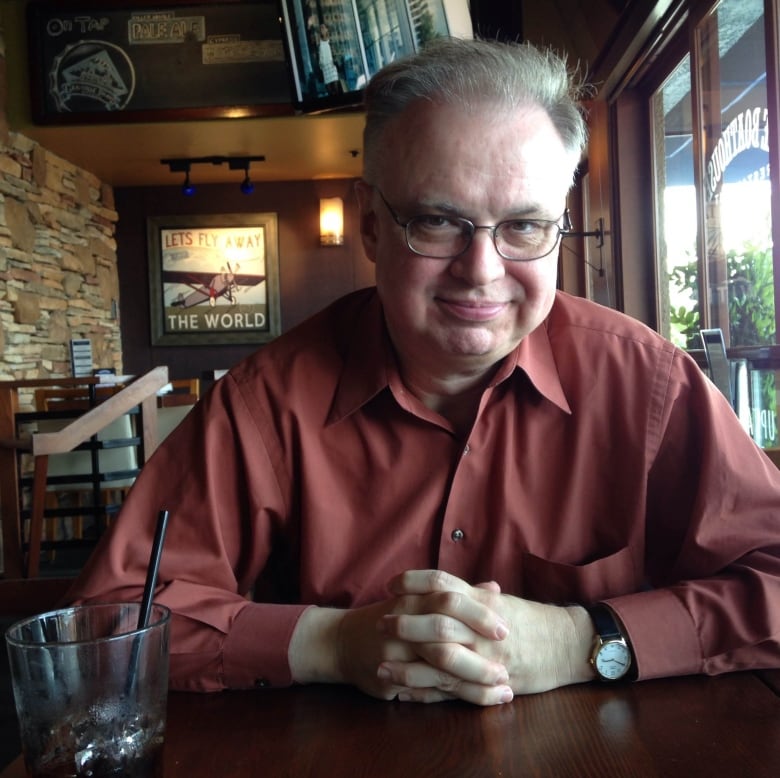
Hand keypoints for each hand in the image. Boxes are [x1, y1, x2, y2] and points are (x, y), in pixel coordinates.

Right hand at [288, 582, 510, 703]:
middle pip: (445, 629)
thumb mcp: (418, 599)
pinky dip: (456, 695)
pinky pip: (429, 689)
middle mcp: (404, 622)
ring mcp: (396, 651)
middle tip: (509, 656)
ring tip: (504, 686)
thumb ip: (458, 595)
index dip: (479, 613)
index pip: (450, 598)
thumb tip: (495, 589)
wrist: (342, 641)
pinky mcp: (391, 677)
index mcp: (413, 599)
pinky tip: (480, 700)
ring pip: (440, 664)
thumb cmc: (389, 617)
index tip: (506, 626)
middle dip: (480, 645)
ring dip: (475, 677)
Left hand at [377, 570, 594, 701]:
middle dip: (404, 623)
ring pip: (440, 658)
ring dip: (407, 664)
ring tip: (381, 665)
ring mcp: (485, 654)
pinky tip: (404, 693)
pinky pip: (453, 689)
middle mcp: (482, 626)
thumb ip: (473, 594)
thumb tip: (445, 584)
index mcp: (482, 600)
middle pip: (436, 620)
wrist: (566, 645)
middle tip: (379, 622)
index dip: (413, 582)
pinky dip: (427, 692)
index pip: (442, 582)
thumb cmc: (533, 621)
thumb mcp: (502, 601)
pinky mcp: (488, 681)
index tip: (391, 585)